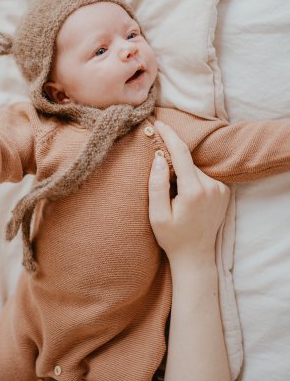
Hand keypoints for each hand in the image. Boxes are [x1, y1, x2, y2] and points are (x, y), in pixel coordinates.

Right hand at [148, 121, 229, 265]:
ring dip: (182, 170)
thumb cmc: (172, 237)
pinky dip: (191, 177)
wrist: (196, 256)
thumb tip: (158, 158)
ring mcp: (220, 189)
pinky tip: (184, 194)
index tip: (158, 123)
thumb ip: (156, 185)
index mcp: (194, 191)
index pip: (181, 153)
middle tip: (156, 161)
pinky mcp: (224, 191)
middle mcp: (212, 186)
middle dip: (171, 156)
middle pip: (187, 160)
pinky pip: (203, 175)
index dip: (169, 135)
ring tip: (172, 191)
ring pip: (195, 168)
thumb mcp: (156, 215)